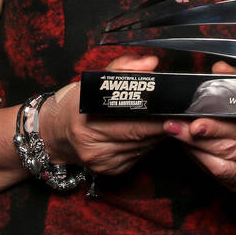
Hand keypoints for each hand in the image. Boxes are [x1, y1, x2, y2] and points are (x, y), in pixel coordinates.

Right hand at [39, 55, 164, 176]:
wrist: (56, 132)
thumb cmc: (77, 104)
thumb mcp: (95, 80)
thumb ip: (124, 68)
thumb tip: (150, 63)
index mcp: (88, 121)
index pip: (133, 121)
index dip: (158, 116)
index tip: (176, 109)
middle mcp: (93, 146)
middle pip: (141, 136)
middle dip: (163, 125)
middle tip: (179, 114)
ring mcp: (102, 162)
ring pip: (144, 147)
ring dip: (157, 135)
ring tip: (165, 119)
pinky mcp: (110, 171)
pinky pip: (139, 156)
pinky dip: (147, 144)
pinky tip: (147, 133)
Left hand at [164, 63, 235, 193]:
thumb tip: (219, 68)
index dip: (217, 127)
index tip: (196, 123)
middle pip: (227, 147)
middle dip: (196, 137)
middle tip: (174, 126)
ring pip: (220, 164)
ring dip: (194, 149)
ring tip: (176, 134)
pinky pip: (219, 176)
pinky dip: (201, 161)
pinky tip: (189, 149)